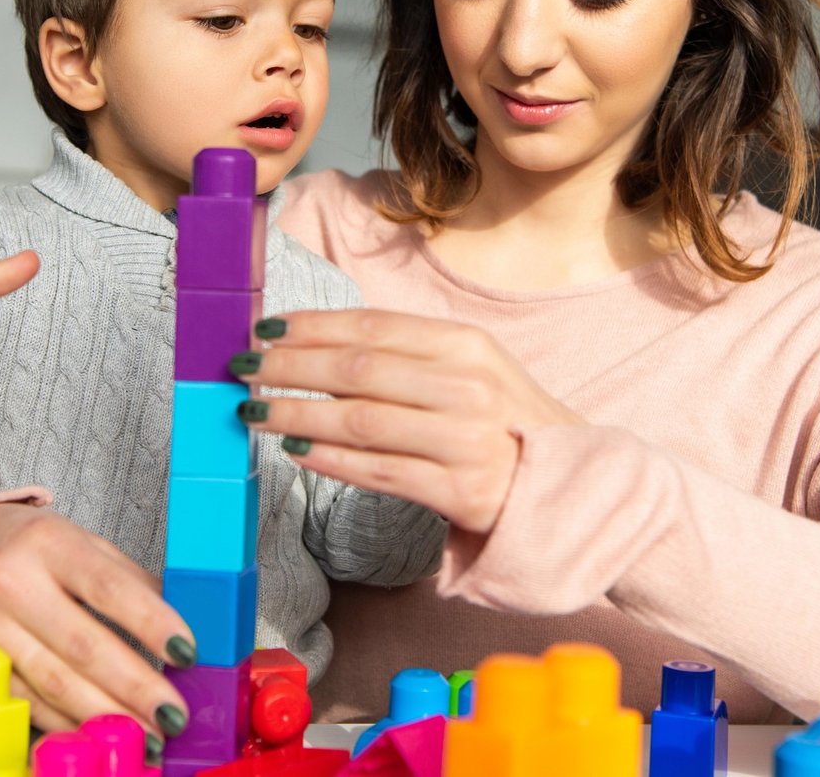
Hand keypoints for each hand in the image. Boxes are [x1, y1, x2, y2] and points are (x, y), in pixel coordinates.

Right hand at [0, 501, 195, 745]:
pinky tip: (98, 734)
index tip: (187, 652)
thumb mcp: (78, 541)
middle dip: (136, 687)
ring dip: (107, 717)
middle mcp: (11, 583)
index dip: (151, 623)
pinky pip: (26, 704)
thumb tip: (179, 626)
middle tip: (174, 714)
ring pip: (54, 684)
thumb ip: (127, 579)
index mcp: (48, 543)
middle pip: (83, 646)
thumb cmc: (25, 546)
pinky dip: (68, 724)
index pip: (108, 587)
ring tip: (148, 736)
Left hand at [230, 310, 581, 533]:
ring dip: (298, 415)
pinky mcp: (462, 492)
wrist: (576, 489)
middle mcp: (468, 386)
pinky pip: (379, 472)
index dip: (311, 327)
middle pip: (357, 371)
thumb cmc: (506, 425)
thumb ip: (407, 356)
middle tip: (243, 369)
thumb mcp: (471, 371)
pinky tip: (296, 452)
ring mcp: (466, 440)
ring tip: (256, 413)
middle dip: (291, 367)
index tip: (264, 329)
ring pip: (361, 421)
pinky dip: (330, 461)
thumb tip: (316, 348)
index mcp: (467, 345)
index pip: (372, 328)